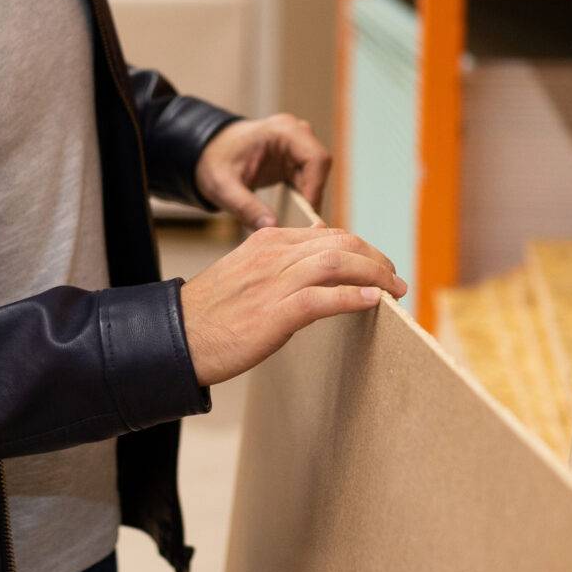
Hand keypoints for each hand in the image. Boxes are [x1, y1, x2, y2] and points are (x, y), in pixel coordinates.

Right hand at [179, 223, 406, 386]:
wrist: (175, 336)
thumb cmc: (212, 312)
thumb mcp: (247, 271)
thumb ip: (282, 259)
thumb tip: (320, 251)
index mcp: (268, 240)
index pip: (329, 234)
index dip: (362, 248)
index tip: (378, 266)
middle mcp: (274, 254)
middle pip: (341, 243)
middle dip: (376, 259)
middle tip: (395, 279)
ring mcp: (275, 282)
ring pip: (338, 264)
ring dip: (374, 276)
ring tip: (394, 291)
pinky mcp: (275, 313)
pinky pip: (324, 298)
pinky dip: (353, 298)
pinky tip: (372, 303)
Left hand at [194, 114, 330, 229]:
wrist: (208, 152)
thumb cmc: (214, 162)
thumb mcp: (223, 188)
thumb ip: (246, 207)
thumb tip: (272, 227)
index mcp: (282, 131)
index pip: (316, 158)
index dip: (316, 188)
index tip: (307, 216)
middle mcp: (296, 134)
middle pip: (321, 168)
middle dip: (313, 196)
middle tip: (301, 226)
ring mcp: (298, 146)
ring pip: (318, 177)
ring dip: (309, 200)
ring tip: (295, 224)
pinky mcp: (296, 160)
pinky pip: (310, 181)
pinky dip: (304, 199)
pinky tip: (293, 217)